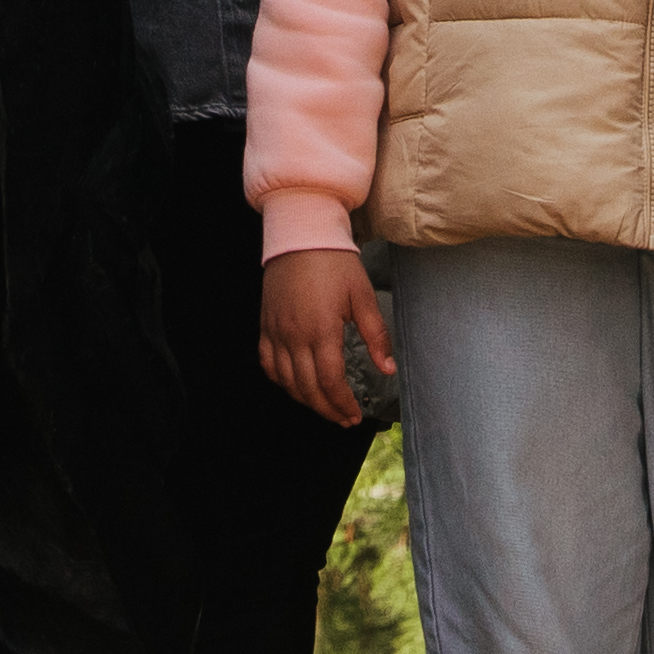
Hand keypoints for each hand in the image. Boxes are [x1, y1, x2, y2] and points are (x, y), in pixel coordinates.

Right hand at [258, 246, 395, 426]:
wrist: (302, 235)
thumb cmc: (335, 262)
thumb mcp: (363, 297)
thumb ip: (376, 336)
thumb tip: (388, 367)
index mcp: (321, 330)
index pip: (330, 381)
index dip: (342, 404)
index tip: (353, 415)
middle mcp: (294, 335)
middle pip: (307, 388)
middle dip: (327, 409)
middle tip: (343, 418)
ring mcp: (276, 331)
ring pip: (286, 381)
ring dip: (305, 400)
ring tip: (324, 406)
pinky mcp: (266, 325)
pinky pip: (268, 363)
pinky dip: (280, 381)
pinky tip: (294, 385)